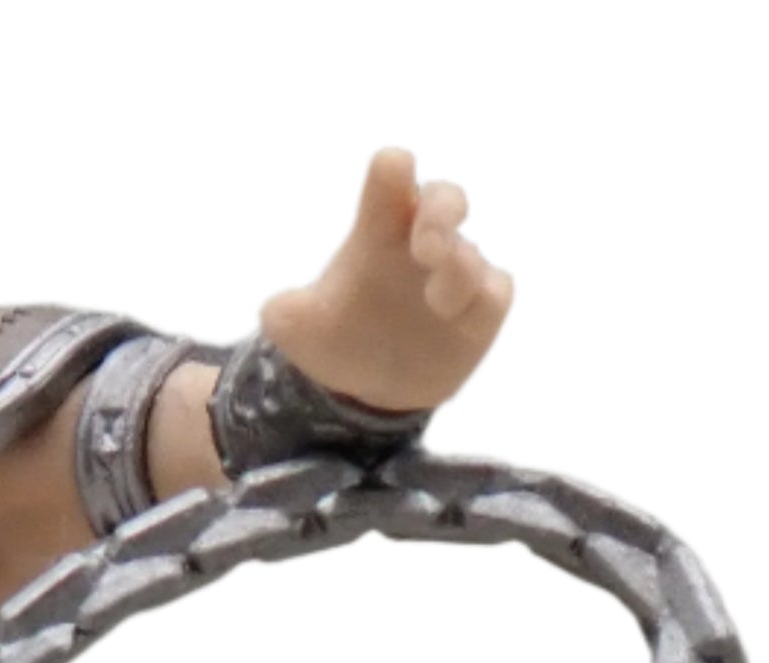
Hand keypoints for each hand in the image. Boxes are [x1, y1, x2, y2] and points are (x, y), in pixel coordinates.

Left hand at [259, 150, 512, 414]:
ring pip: (471, 253)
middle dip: (442, 212)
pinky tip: (460, 314)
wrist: (369, 387)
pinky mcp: (481, 307)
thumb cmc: (338, 337)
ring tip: (436, 297)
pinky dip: (481, 299)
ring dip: (458, 267)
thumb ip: (286, 315)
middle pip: (444, 200)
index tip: (394, 167)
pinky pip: (494, 292)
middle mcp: (422, 240)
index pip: (389, 182)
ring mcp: (456, 271)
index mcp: (379, 228)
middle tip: (426, 243)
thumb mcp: (300, 331)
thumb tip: (274, 312)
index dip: (393, 172)